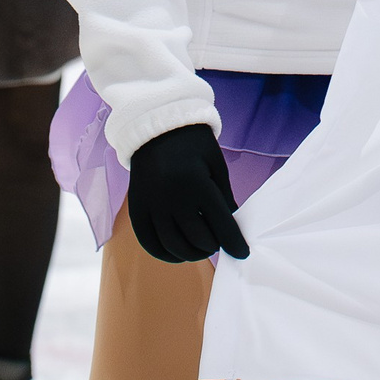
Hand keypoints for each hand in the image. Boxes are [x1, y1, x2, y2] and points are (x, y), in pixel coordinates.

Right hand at [126, 123, 249, 262]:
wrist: (156, 126)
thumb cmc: (193, 144)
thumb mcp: (216, 165)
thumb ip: (224, 198)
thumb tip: (230, 230)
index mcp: (197, 184)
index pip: (221, 225)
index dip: (234, 243)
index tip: (242, 253)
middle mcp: (172, 197)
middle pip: (198, 239)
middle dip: (212, 247)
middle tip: (218, 243)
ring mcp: (152, 204)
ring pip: (173, 246)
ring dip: (191, 254)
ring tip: (200, 248)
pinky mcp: (136, 208)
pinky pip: (148, 242)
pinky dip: (164, 254)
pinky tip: (177, 253)